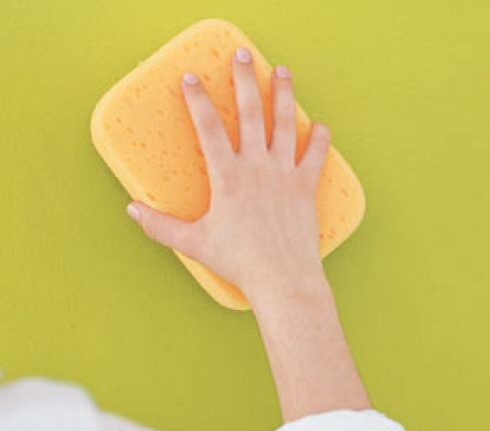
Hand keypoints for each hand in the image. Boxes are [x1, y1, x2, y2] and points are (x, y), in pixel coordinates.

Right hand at [126, 47, 329, 298]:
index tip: (190, 79)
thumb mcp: (194, 243)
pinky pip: (316, 155)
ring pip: (285, 123)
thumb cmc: (239, 261)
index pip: (209, 128)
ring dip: (283, 94)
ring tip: (282, 72)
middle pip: (251, 112)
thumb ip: (160, 225)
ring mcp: (285, 174)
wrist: (282, 278)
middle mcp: (258, 167)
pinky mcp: (306, 186)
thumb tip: (132, 209)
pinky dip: (320, 138)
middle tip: (242, 55)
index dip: (197, 101)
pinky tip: (320, 126)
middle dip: (244, 79)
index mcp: (229, 177)